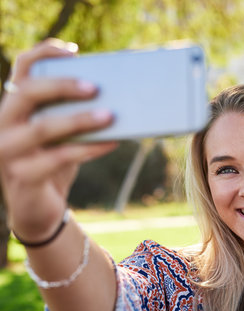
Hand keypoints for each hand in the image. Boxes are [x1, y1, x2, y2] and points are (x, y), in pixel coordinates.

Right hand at [0, 39, 116, 241]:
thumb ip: (71, 112)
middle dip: (62, 85)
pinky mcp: (23, 176)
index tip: (74, 51)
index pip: (21, 69)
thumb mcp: (60, 134)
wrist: (39, 208)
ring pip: (43, 127)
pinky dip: (89, 148)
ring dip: (80, 119)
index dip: (44, 54)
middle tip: (96, 87)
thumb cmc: (53, 161)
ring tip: (111, 115)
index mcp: (13, 106)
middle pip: (27, 92)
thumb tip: (114, 93)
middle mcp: (2, 124)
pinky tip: (112, 142)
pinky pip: (59, 158)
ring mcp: (8, 151)